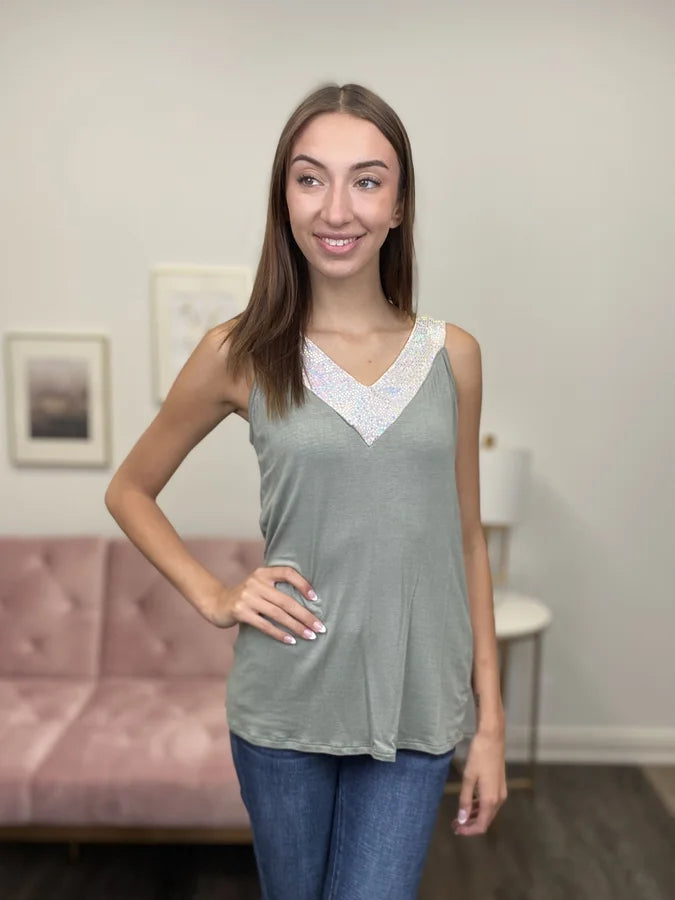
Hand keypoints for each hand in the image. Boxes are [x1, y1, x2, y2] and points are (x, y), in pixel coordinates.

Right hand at [208, 565, 325, 644]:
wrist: (217, 603)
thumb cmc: (246, 596)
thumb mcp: (259, 585)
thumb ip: (277, 587)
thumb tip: (309, 602)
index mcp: (263, 572)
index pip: (287, 573)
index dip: (303, 584)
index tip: (315, 598)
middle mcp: (255, 582)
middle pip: (286, 600)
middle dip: (306, 615)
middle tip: (320, 627)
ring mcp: (247, 597)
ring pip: (278, 614)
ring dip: (296, 626)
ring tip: (310, 635)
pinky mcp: (240, 612)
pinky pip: (265, 625)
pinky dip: (279, 633)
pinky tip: (291, 640)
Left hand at [452, 728, 506, 835]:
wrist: (492, 738)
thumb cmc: (479, 756)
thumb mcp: (468, 778)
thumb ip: (465, 800)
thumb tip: (462, 819)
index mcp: (490, 799)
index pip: (481, 825)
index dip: (468, 831)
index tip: (456, 829)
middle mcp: (498, 799)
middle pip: (485, 820)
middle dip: (470, 825)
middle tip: (455, 824)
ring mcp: (501, 792)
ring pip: (488, 812)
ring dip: (474, 816)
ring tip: (460, 816)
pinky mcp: (500, 785)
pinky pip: (490, 803)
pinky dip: (479, 807)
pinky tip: (469, 804)